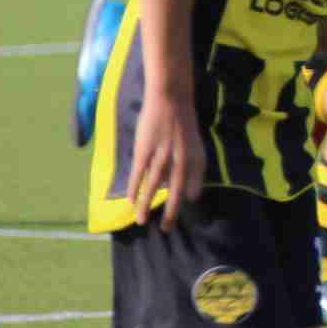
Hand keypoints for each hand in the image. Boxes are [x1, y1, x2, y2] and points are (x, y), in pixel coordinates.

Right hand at [125, 89, 200, 231]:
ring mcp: (162, 155)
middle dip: (170, 212)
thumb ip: (195, 167)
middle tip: (166, 229)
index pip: (194, 185)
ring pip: (153, 187)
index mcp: (196, 157)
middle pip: (175, 192)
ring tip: (142, 221)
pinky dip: (134, 188)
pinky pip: (139, 175)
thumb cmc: (182, 122)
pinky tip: (131, 200)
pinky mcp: (145, 151)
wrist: (170, 98)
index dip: (188, 198)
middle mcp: (181, 159)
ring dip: (146, 205)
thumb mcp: (196, 145)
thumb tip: (192, 192)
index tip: (183, 209)